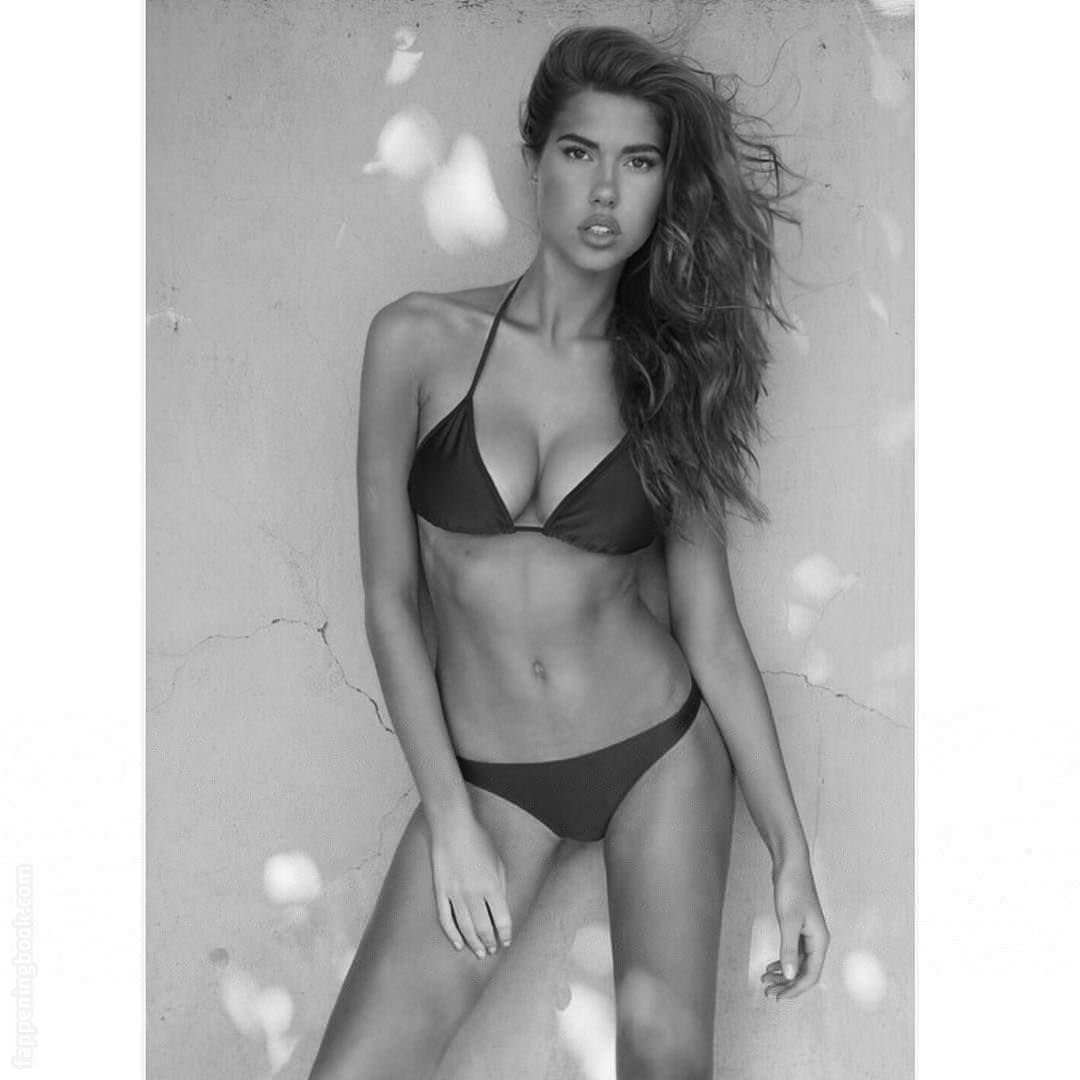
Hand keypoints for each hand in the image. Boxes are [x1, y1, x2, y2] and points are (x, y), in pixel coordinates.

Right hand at [427, 808, 512, 959]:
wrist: (453, 828)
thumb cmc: (479, 841)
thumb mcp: (498, 862)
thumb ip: (501, 887)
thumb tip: (501, 909)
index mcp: (492, 886)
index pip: (502, 920)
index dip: (505, 935)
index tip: (505, 941)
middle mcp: (474, 894)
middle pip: (483, 928)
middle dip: (489, 942)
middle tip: (492, 950)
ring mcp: (455, 894)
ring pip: (465, 928)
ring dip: (473, 943)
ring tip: (479, 952)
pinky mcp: (441, 892)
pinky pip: (446, 919)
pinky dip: (452, 935)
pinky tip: (457, 943)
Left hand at [762, 857, 828, 1000]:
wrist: (790, 865)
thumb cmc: (792, 889)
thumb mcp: (788, 920)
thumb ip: (788, 949)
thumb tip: (789, 976)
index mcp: (820, 941)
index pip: (810, 975)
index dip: (794, 989)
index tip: (777, 997)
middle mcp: (817, 940)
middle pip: (804, 972)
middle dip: (786, 985)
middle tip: (767, 992)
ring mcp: (808, 934)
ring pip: (797, 963)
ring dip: (782, 974)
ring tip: (764, 980)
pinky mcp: (798, 928)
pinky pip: (793, 952)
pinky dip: (782, 961)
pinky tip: (770, 967)